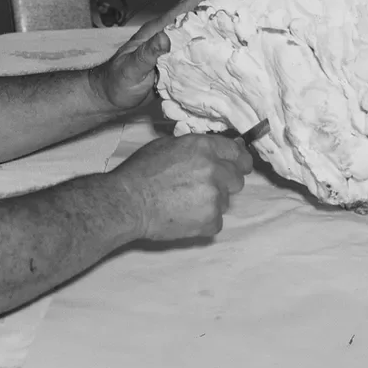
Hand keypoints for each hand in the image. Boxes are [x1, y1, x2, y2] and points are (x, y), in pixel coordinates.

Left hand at [90, 0, 244, 110]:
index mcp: (158, 31)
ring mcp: (173, 46)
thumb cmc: (117, 82)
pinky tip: (228, 38)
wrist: (110, 96)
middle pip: (195, 9)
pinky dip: (214, 38)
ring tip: (242, 4)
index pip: (185, 8)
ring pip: (199, 25)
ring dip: (218, 14)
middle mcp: (168, 34)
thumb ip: (146, 54)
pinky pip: (198, 46)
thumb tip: (165, 38)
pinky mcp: (176, 61)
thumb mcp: (130, 69)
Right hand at [113, 134, 253, 239]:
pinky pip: (217, 221)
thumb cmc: (140, 172)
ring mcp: (215, 197)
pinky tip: (184, 216)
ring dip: (211, 203)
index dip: (239, 160)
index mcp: (203, 148)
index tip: (238, 166)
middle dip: (225, 183)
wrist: (128, 202)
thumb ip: (195, 147)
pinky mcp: (211, 221)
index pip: (237, 153)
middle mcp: (214, 170)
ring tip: (185, 203)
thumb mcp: (167, 146)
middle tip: (202, 188)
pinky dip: (204, 221)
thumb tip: (215, 149)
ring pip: (226, 201)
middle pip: (237, 179)